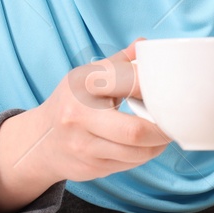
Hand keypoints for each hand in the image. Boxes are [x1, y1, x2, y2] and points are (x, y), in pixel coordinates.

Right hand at [0, 39, 171, 212]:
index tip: (172, 93)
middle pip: (135, 132)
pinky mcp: (89, 167)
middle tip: (174, 124)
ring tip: (162, 134)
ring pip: (136, 153)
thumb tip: (145, 45)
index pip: (130, 84)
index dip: (157, 91)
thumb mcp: (87, 76)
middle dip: (162, 131)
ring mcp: (83, 146)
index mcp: (83, 85)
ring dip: (156, 146)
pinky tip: (144, 146)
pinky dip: (142, 156)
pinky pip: (128, 165)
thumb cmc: (71, 103)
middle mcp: (79, 117)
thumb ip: (118, 63)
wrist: (39, 141)